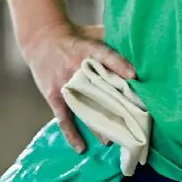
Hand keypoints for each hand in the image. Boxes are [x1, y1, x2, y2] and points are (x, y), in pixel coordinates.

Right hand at [21, 20, 135, 152]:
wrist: (42, 38)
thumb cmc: (75, 36)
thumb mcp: (93, 33)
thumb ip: (112, 41)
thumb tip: (140, 49)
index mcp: (88, 49)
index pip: (106, 55)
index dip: (120, 64)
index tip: (135, 75)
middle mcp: (77, 67)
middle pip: (97, 88)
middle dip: (113, 105)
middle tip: (130, 122)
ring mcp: (64, 83)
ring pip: (82, 107)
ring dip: (96, 125)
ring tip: (110, 141)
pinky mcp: (54, 95)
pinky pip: (63, 117)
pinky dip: (71, 133)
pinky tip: (81, 148)